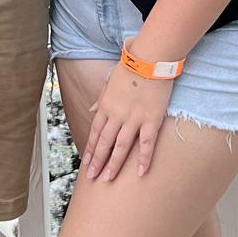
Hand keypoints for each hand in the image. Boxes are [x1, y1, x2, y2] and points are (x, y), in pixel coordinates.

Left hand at [82, 61, 172, 182]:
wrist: (150, 58)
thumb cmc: (131, 66)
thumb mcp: (110, 81)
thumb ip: (101, 98)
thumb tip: (92, 110)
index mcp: (106, 105)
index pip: (95, 132)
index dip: (90, 148)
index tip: (86, 162)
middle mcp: (117, 114)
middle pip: (104, 142)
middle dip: (97, 161)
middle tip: (92, 177)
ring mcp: (134, 118)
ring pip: (121, 146)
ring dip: (113, 163)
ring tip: (108, 178)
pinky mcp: (151, 119)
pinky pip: (146, 143)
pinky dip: (143, 158)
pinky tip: (140, 172)